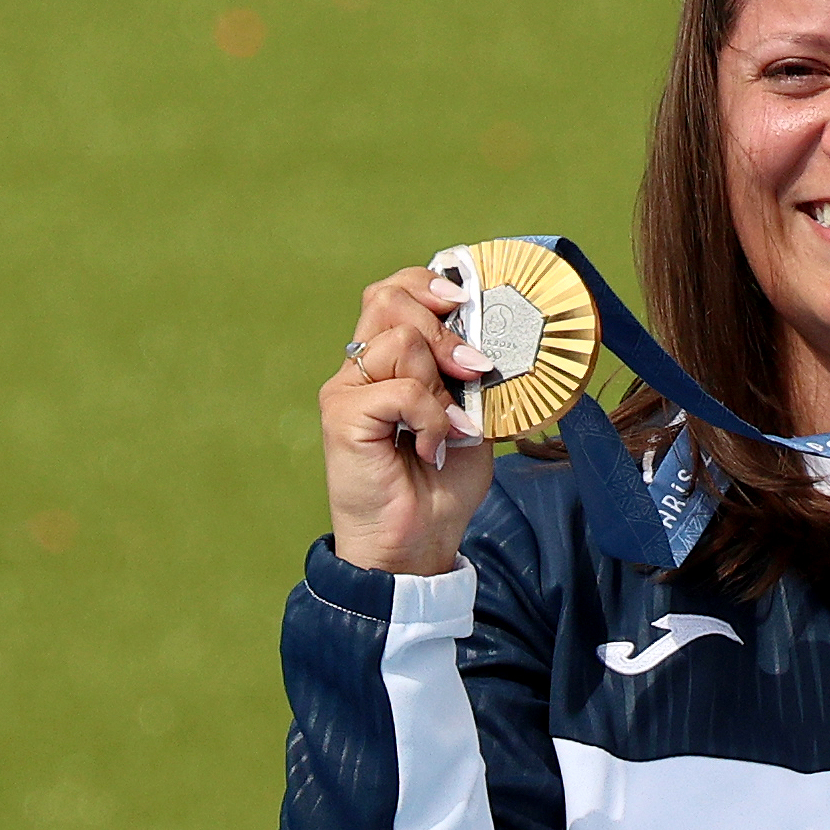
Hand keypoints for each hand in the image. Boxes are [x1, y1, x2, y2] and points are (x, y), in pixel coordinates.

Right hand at [323, 266, 496, 575]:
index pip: (396, 291)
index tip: (468, 305)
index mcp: (386, 361)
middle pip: (389, 297)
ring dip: (442, 383)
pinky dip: (431, 417)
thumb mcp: (472, 418)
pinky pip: (401, 388)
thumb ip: (470, 376)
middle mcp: (360, 368)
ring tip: (449, 427)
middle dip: (444, 327)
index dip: (430, 286)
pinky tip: (432, 448)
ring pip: (402, 339)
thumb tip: (488, 338)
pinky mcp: (342, 414)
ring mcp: (346, 389)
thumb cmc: (441, 485)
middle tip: (473, 370)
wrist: (416, 543)